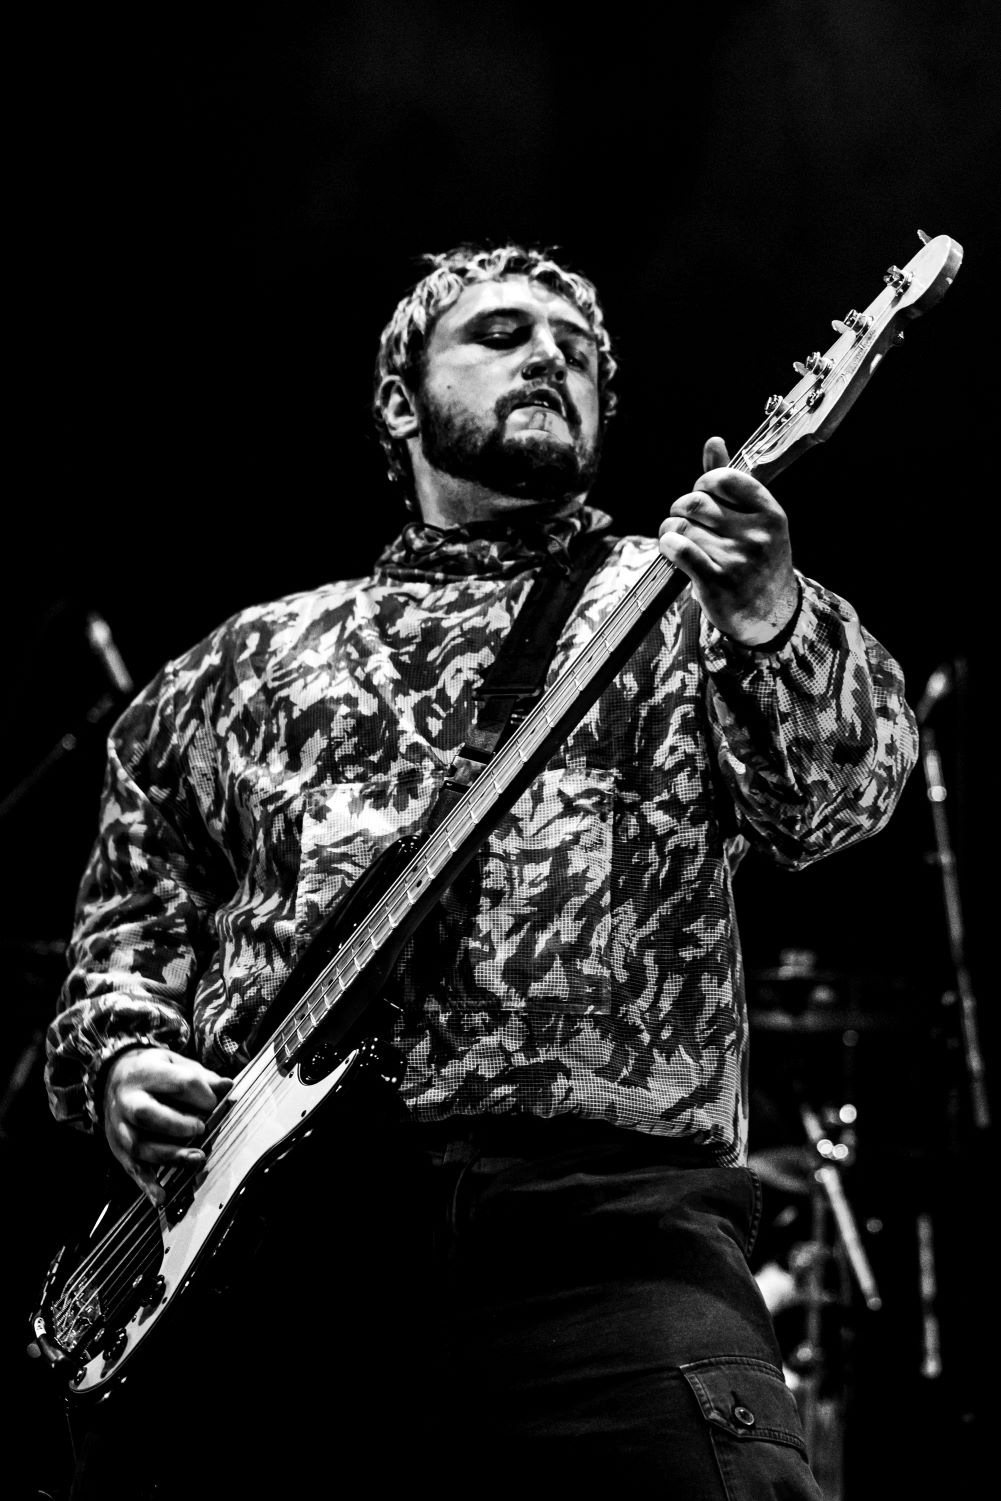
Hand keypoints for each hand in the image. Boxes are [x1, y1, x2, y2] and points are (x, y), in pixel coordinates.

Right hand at [103, 1047, 232, 1205]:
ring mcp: (120, 1127)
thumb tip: (228, 1086)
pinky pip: (132, 1169)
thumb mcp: (175, 1063)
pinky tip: (162, 1197)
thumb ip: (202, 1077)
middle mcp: (127, 1100)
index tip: (216, 1102)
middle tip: (200, 1128)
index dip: (202, 1094)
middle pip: (146, 1113)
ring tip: (197, 1158)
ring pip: (140, 1146)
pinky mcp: (120, 1149)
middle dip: (177, 1124)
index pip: (177, 1082)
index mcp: (145, 1073)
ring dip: (170, 1155)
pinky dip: (148, 1185)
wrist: (113, 1078)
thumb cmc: (151, 1072)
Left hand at [658, 436, 798, 645]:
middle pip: (695, 502)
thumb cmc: (757, 560)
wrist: (769, 614)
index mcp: (771, 514)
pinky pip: (678, 550)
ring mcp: (738, 560)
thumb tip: (714, 442)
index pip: (723, 478)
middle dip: (680, 508)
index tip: (702, 496)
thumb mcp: (755, 521)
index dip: (703, 483)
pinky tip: (671, 548)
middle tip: (682, 519)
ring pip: (682, 527)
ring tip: (677, 539)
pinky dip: (668, 545)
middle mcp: (757, 536)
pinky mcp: (716, 583)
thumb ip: (731, 483)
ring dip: (671, 531)